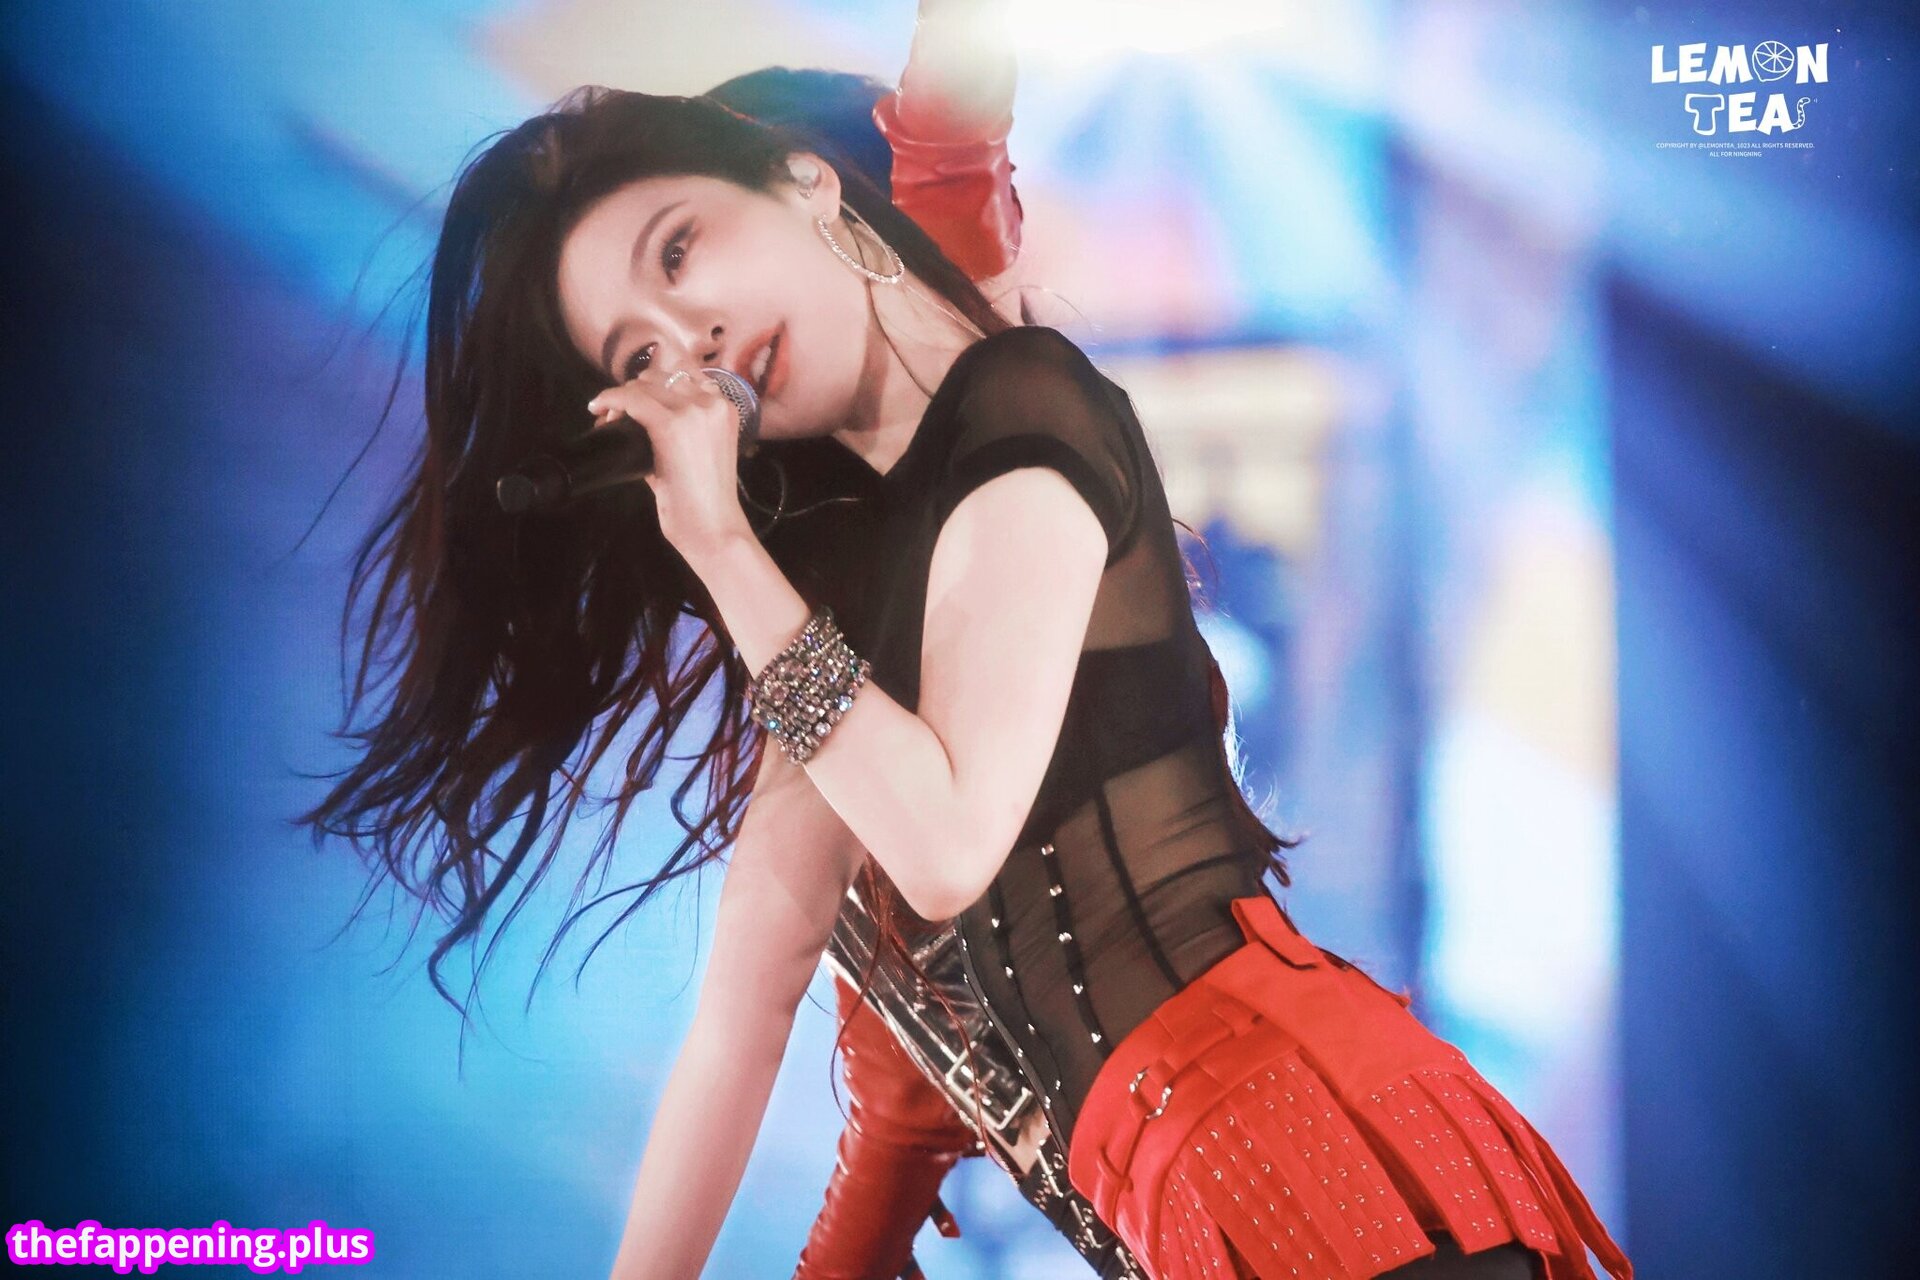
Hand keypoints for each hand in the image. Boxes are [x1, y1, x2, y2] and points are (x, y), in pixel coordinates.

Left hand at [586, 366, 752, 561]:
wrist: (714, 528)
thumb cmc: (706, 501)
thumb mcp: (700, 454)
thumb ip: (681, 432)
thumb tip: (641, 425)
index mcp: (725, 407)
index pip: (685, 375)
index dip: (655, 385)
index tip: (637, 402)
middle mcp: (712, 402)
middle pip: (661, 376)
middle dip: (636, 390)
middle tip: (617, 414)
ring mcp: (693, 411)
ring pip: (644, 384)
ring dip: (622, 396)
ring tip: (608, 417)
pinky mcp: (670, 425)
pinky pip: (630, 399)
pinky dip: (609, 400)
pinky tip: (598, 409)